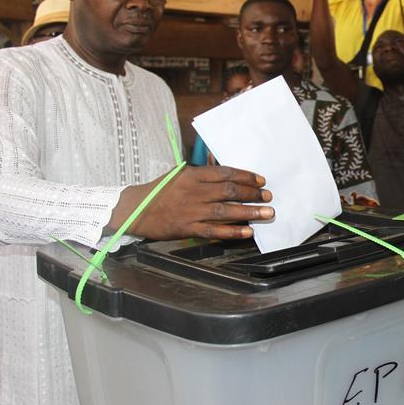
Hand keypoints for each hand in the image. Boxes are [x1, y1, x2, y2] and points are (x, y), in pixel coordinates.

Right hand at [124, 165, 273, 240]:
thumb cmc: (159, 190)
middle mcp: (193, 192)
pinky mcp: (188, 228)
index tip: (261, 180)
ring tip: (267, 213)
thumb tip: (227, 174)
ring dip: (249, 212)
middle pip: (229, 191)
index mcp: (192, 175)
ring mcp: (191, 211)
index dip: (246, 176)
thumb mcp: (179, 174)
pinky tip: (248, 231)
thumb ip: (202, 174)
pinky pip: (214, 230)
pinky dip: (232, 231)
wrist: (135, 209)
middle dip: (252, 194)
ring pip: (225, 210)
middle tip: (268, 196)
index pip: (225, 173)